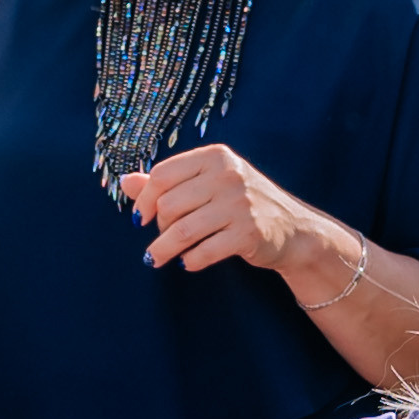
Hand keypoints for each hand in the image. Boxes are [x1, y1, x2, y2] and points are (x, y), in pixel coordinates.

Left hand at [120, 143, 310, 277]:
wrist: (293, 229)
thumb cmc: (243, 204)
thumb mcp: (209, 184)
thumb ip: (168, 182)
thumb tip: (125, 182)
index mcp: (215, 157)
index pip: (163, 175)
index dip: (144, 200)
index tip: (140, 218)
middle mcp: (228, 176)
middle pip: (169, 205)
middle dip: (158, 228)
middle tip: (160, 240)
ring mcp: (240, 205)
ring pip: (182, 231)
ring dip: (163, 250)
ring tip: (154, 259)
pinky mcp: (248, 234)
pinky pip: (203, 252)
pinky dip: (190, 261)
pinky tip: (187, 262)